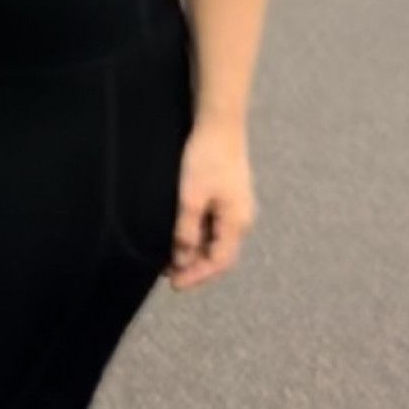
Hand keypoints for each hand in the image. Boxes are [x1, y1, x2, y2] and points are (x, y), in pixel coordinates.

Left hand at [166, 120, 256, 290]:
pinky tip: (182, 234)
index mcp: (236, 222)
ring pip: (216, 240)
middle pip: (219, 254)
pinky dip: (198, 235)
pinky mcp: (229, 196)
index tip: (174, 284)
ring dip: (195, 251)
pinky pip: (215, 225)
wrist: (220, 123)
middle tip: (167, 273)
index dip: (196, 276)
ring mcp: (236, 207)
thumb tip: (181, 259)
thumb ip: (186, 231)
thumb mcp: (191, 197)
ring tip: (170, 256)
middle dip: (194, 267)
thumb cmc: (207, 158)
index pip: (218, 263)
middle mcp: (241, 218)